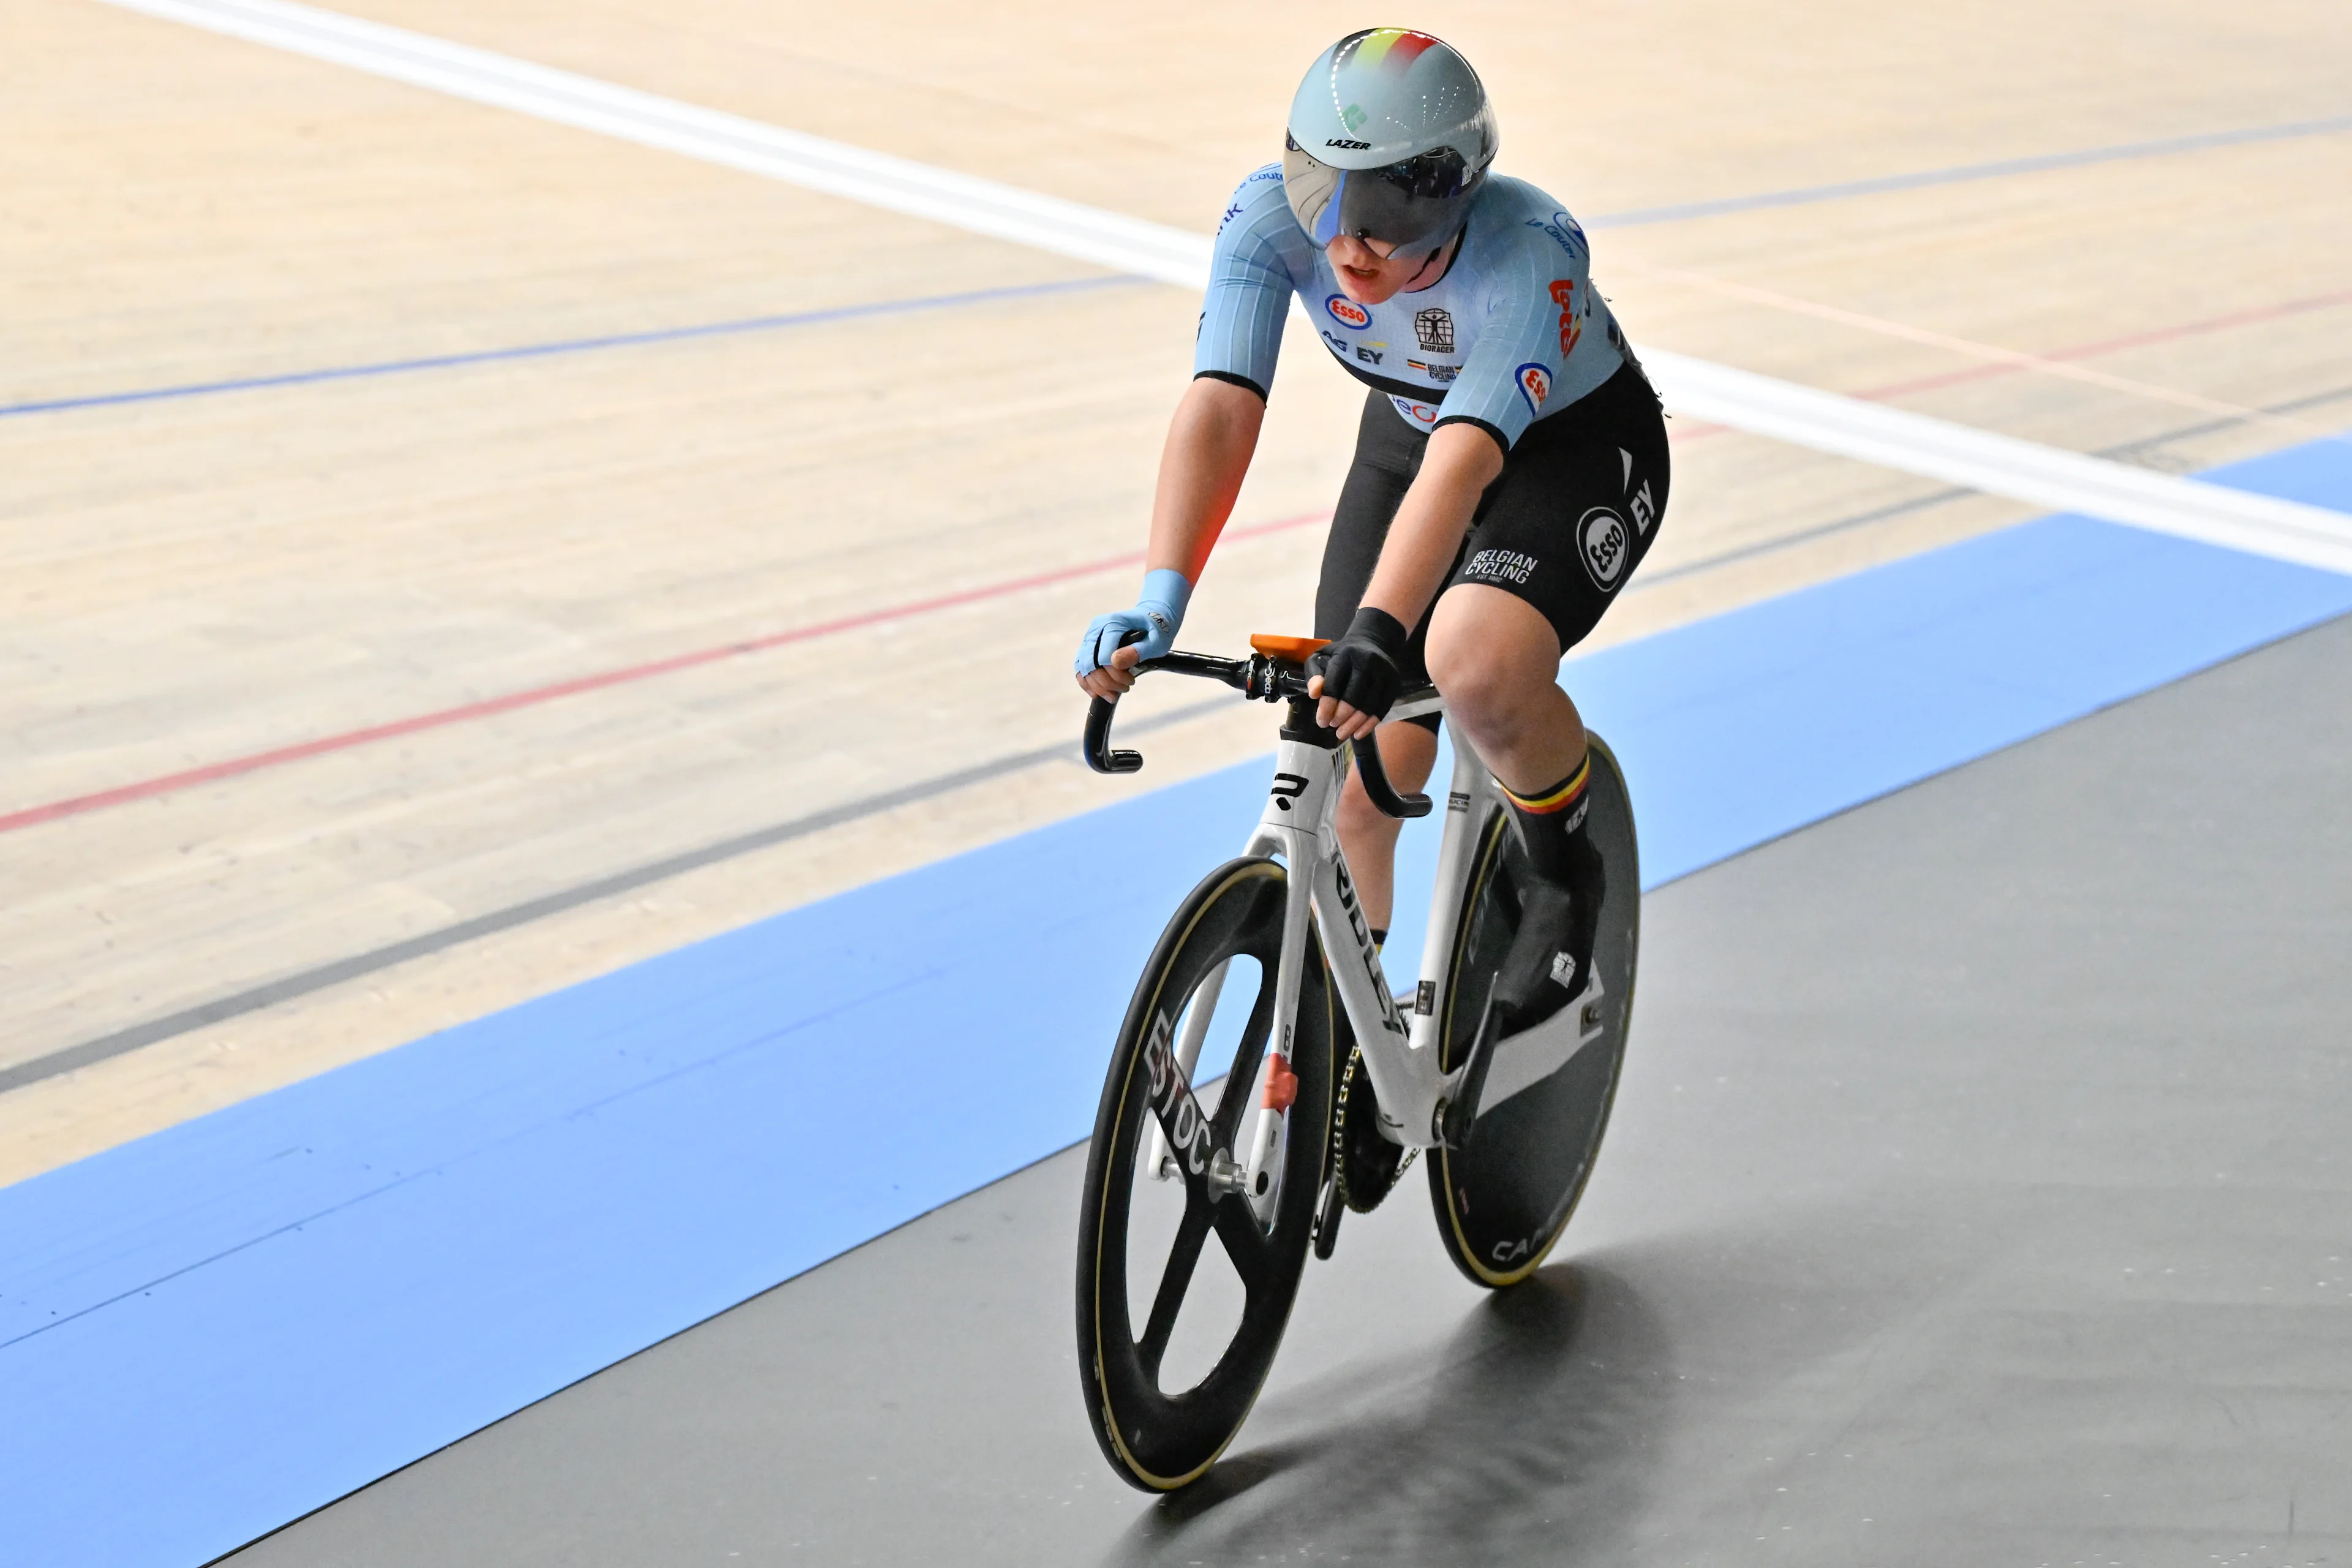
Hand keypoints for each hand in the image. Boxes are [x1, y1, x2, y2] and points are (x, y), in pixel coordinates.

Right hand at [1075, 569, 1191, 699]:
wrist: (1151, 617)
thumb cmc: (1156, 628)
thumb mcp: (1157, 640)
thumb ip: (1138, 651)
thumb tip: (1115, 663)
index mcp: (1112, 623)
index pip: (1103, 656)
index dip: (1115, 675)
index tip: (1131, 682)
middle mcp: (1097, 628)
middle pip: (1090, 662)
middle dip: (1106, 682)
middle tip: (1125, 689)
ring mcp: (1091, 636)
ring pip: (1083, 666)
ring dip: (1097, 685)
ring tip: (1114, 695)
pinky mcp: (1089, 645)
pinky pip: (1081, 666)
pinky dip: (1087, 682)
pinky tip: (1098, 693)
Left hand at [1309, 607, 1409, 740]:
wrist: (1372, 642)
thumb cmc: (1341, 655)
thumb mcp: (1321, 658)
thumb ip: (1314, 675)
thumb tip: (1315, 694)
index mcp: (1345, 655)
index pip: (1335, 684)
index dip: (1327, 706)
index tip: (1321, 722)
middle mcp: (1367, 661)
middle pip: (1354, 697)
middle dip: (1341, 716)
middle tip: (1332, 727)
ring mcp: (1384, 672)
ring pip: (1369, 705)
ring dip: (1354, 724)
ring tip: (1342, 733)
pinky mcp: (1394, 682)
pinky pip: (1383, 708)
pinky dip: (1370, 724)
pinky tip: (1358, 733)